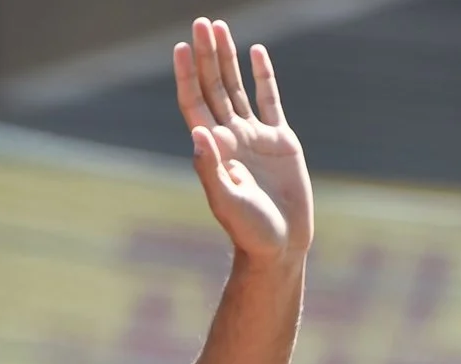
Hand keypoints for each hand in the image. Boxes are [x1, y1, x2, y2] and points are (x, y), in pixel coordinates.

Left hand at [175, 19, 313, 267]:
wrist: (280, 244)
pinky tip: (256, 53)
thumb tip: (198, 134)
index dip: (186, 75)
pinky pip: (270, 100)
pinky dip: (263, 76)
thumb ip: (211, 168)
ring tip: (221, 28)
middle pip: (214, 86)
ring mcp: (254, 137)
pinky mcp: (280, 141)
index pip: (195, 102)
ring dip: (228, 58)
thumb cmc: (249, 230)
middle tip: (202, 22)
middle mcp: (230, 137)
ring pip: (238, 87)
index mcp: (214, 148)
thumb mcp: (226, 199)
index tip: (180, 47)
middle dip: (207, 55)